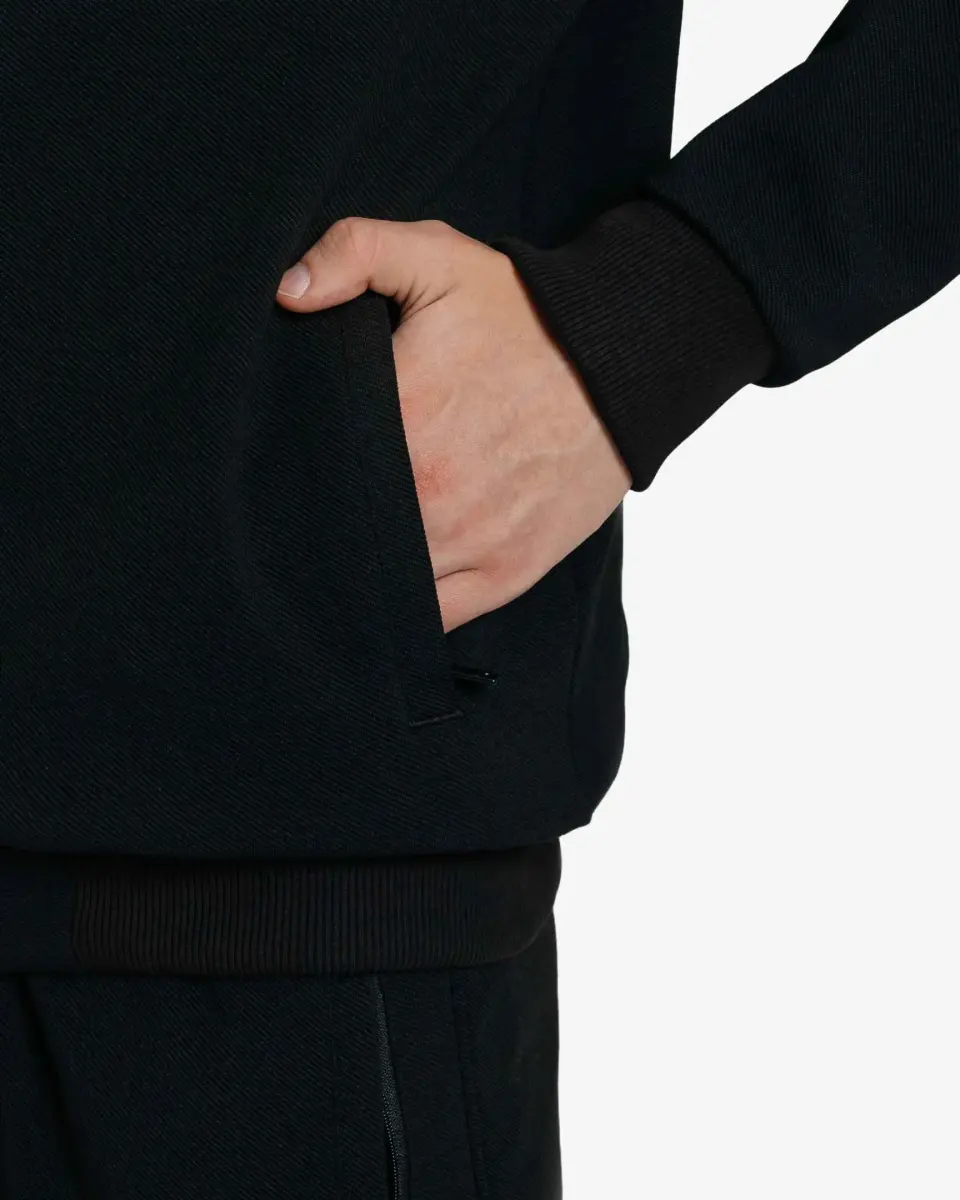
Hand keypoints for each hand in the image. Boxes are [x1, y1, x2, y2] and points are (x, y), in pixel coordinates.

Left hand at [275, 217, 630, 632]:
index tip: (278, 467)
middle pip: (339, 533)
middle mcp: (428, 494)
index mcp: (400, 419)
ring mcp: (468, 542)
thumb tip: (286, 296)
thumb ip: (353, 253)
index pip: (310, 469)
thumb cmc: (528, 316)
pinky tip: (385, 590)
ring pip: (381, 584)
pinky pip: (432, 618)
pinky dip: (404, 611)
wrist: (627, 363)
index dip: (286, 472)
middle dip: (314, 527)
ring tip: (338, 553)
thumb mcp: (439, 255)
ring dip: (356, 573)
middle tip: (300, 514)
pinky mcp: (505, 573)